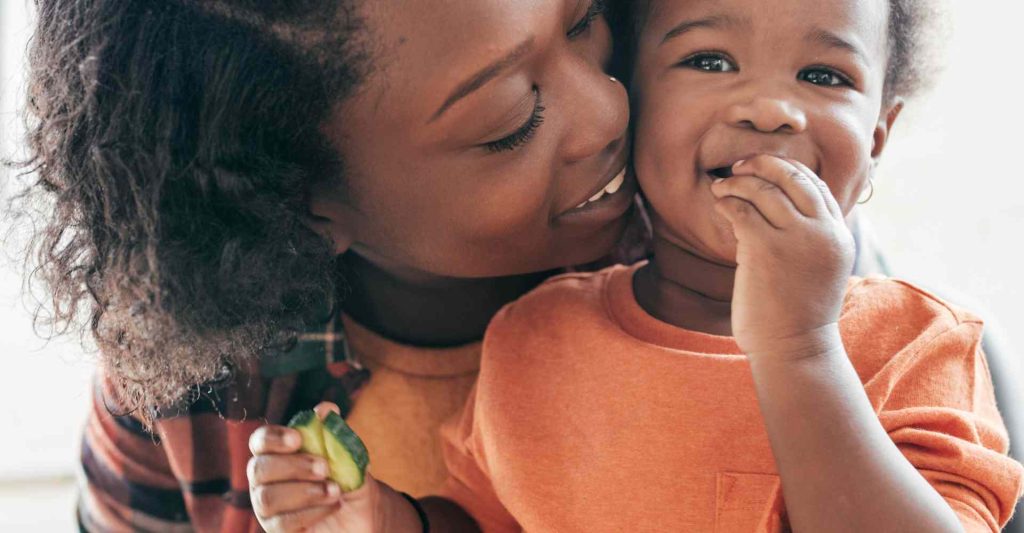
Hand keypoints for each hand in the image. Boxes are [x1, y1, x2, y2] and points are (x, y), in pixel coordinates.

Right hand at [248, 402, 422, 531]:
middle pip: (258, 469)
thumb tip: (325, 409)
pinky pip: (281, 524)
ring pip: (267, 498)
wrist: (365, 515)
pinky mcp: (277, 531)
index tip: (298, 439)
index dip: (273, 438)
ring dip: (304, 492)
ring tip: (334, 490)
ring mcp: (268, 508)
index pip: (260, 441)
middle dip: (293, 466)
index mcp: (278, 454)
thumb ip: (335, 434)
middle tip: (324, 467)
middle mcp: (266, 480)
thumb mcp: (349, 457)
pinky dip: (310, 513)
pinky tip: (332, 506)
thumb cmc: (349, 480)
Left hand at [710, 155, 853, 360]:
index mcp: (838, 235)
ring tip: (720, 187)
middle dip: (763, 164)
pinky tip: (719, 203)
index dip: (787, 169)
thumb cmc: (798, 314)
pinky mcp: (766, 249)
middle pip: (794, 177)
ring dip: (737, 182)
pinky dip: (727, 201)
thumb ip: (809, 238)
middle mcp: (822, 232)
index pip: (816, 185)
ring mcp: (796, 238)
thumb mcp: (817, 269)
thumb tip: (778, 210)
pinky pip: (742, 210)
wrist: (795, 349)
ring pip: (764, 189)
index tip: (763, 168)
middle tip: (738, 167)